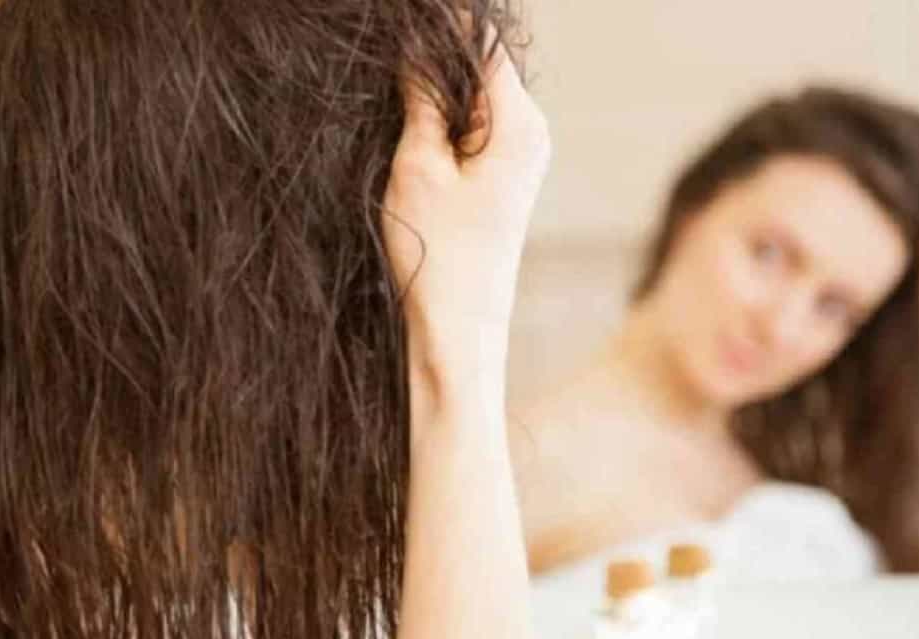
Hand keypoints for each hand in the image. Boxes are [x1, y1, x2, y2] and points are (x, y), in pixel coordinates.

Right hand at [381, 33, 550, 353]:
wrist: (459, 328)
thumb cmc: (439, 254)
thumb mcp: (418, 166)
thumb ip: (421, 98)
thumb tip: (418, 47)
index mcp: (519, 123)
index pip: (482, 43)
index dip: (440, 28)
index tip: (399, 26)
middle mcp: (531, 131)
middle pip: (479, 66)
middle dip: (433, 61)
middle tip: (386, 76)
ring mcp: (522, 154)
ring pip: (472, 96)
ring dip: (433, 95)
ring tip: (398, 121)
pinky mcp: (505, 175)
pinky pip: (472, 126)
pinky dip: (442, 123)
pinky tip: (413, 143)